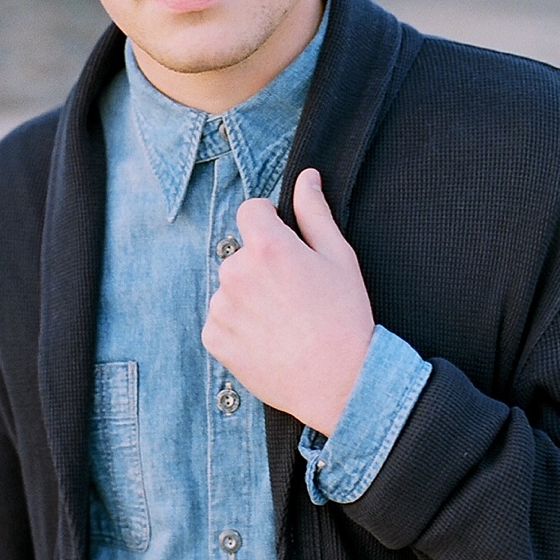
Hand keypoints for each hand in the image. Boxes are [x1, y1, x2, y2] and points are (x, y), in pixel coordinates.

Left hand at [202, 167, 374, 434]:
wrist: (338, 381)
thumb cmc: (346, 317)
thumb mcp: (340, 258)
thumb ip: (315, 213)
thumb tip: (306, 177)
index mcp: (269, 247)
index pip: (251, 210)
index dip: (270, 221)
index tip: (287, 243)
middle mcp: (236, 272)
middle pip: (242, 252)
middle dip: (263, 264)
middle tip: (296, 293)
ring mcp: (221, 307)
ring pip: (231, 287)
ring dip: (250, 296)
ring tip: (285, 321)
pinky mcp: (214, 338)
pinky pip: (221, 319)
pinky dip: (240, 325)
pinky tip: (270, 338)